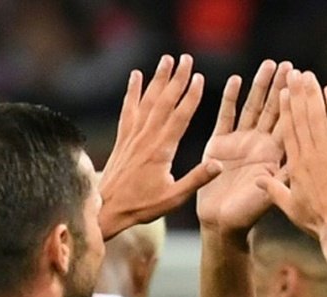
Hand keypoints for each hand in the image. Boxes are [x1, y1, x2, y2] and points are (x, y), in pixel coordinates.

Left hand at [100, 54, 221, 238]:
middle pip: (164, 102)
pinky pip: (129, 109)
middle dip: (176, 78)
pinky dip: (133, 91)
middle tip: (186, 58)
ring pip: (147, 101)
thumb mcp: (174, 197)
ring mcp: (133, 136)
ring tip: (167, 59)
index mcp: (162, 150)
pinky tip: (136, 76)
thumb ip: (197, 179)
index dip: (190, 96)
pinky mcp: (123, 138)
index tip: (198, 77)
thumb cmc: (142, 206)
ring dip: (158, 79)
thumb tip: (220, 164)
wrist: (107, 208)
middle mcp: (146, 138)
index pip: (179, 117)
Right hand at [197, 60, 290, 235]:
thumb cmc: (249, 215)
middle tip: (289, 65)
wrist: (223, 225)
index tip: (303, 82)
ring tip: (269, 65)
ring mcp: (240, 142)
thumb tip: (299, 161)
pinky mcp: (219, 144)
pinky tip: (235, 81)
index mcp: (274, 155)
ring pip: (252, 108)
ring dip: (260, 87)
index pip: (288, 123)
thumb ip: (282, 177)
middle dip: (281, 87)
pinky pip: (226, 117)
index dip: (294, 102)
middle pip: (273, 110)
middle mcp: (259, 145)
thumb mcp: (271, 197)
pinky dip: (230, 99)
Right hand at [258, 70, 326, 237]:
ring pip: (315, 117)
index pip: (287, 131)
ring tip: (307, 76)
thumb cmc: (314, 221)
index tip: (282, 92)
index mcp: (293, 165)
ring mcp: (326, 152)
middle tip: (292, 73)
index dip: (284, 109)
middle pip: (299, 118)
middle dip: (295, 94)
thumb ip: (273, 190)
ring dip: (311, 94)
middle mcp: (308, 154)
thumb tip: (259, 180)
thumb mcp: (289, 207)